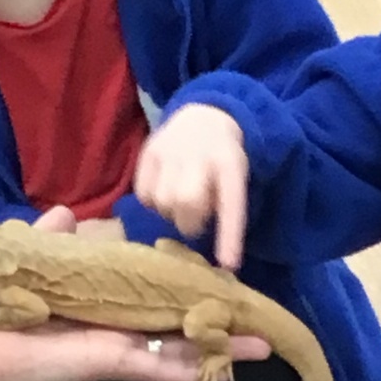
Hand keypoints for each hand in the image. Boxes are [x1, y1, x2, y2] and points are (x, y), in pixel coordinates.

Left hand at [0, 205, 267, 380]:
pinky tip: (226, 364)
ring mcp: (110, 346)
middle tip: (256, 314)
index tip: (216, 280)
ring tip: (264, 345)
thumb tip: (68, 213)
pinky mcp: (104, 361)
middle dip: (212, 318)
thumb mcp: (23, 257)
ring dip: (217, 345)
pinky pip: (154, 364)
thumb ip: (50, 238)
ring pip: (175, 345)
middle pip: (172, 321)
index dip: (182, 287)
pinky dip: (188, 365)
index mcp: (93, 301)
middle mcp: (109, 326)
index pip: (147, 294)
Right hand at [134, 105, 247, 269]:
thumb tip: (222, 260)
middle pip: (187, 202)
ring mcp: (170, 151)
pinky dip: (152, 202)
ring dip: (171, 212)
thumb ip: (228, 207)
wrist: (204, 115)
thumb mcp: (237, 176)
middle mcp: (199, 155)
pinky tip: (163, 192)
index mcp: (230, 163)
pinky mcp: (148, 152)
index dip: (229, 236)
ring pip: (163, 201)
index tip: (227, 264)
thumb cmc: (223, 159)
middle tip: (195, 221)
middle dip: (190, 222)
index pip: (231, 202)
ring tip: (180, 203)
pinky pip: (144, 194)